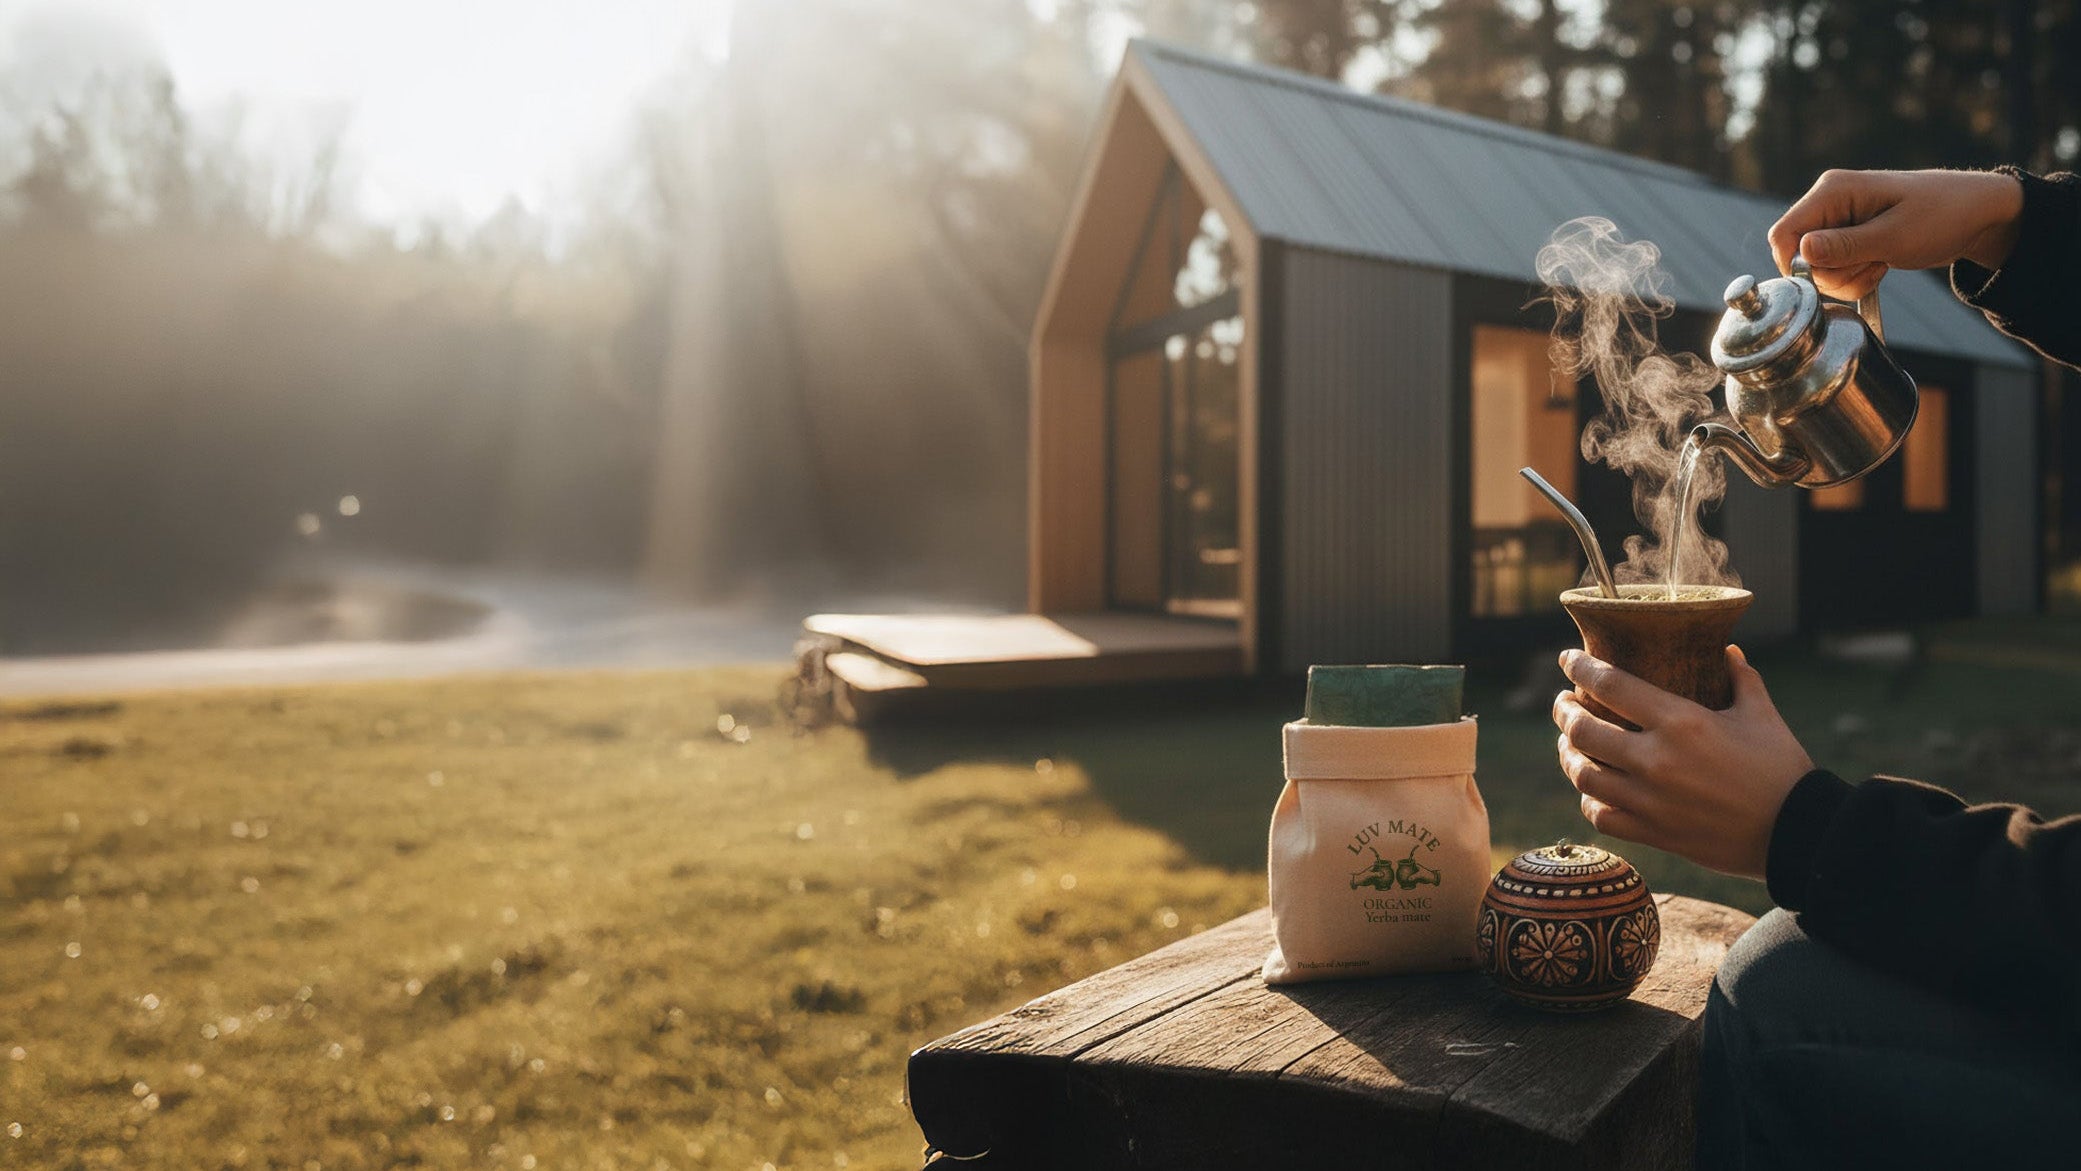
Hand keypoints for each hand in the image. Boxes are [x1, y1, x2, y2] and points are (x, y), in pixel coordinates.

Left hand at [1551, 646, 1813, 879]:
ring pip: (1583, 774)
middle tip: (1563, 701)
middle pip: (1583, 729)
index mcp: (1681, 722)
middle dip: (1564, 710)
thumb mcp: (1762, 715)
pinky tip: (1591, 788)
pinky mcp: (1653, 833)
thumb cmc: (1783, 770)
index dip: (1580, 668)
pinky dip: (1589, 799)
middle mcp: (1656, 760)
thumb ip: (1741, 678)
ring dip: (1568, 754)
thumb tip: (1728, 651)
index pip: (1610, 685)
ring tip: (1568, 742)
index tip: (1566, 659)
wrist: (1797, 835)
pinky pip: (1600, 815)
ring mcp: (1650, 800)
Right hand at [1767, 168, 2023, 301]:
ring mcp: (1838, 221)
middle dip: (1832, 274)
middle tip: (1872, 263)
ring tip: (1883, 262)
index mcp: (1833, 191)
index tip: (1829, 278)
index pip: (1783, 234)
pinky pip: (1835, 270)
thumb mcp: (1895, 236)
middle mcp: (1829, 203)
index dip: (1796, 264)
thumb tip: (1799, 252)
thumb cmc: (1943, 215)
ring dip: (1848, 278)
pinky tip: (1882, 264)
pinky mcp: (1849, 237)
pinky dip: (1856, 277)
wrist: (1978, 214)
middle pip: (1798, 256)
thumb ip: (1844, 246)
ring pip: (1817, 269)